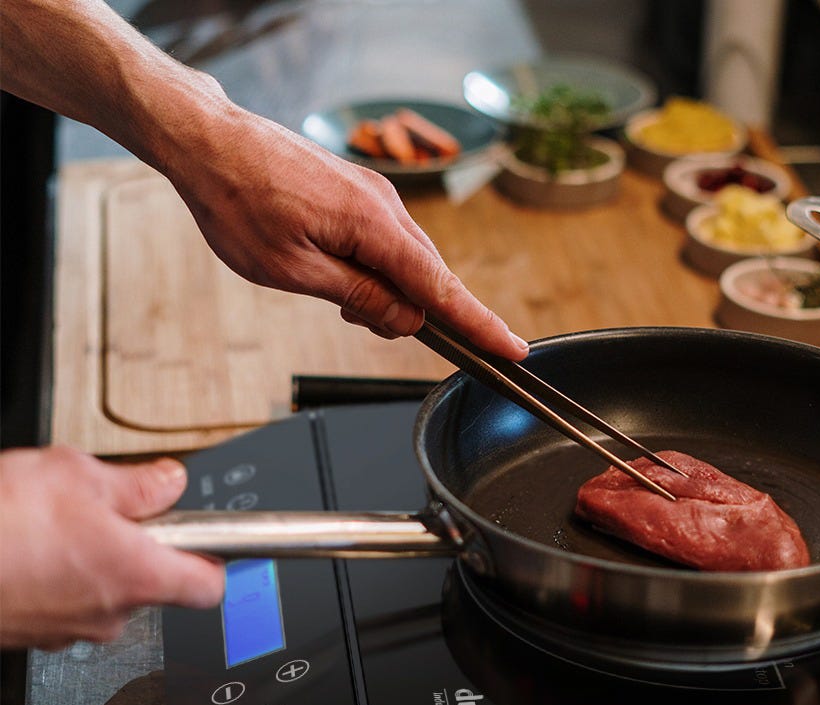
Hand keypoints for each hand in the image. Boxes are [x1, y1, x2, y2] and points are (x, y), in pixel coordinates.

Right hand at [0, 447, 223, 650]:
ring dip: (89, 564)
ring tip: (52, 529)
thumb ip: (136, 484)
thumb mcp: (75, 475)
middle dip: (135, 548)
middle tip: (106, 515)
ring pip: (102, 594)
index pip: (209, 585)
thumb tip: (169, 483)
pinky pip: (61, 605)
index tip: (206, 539)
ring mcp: (69, 630)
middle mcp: (111, 613)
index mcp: (138, 573)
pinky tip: (25, 551)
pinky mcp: (32, 636)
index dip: (212, 559)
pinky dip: (53, 581)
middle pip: (152, 585)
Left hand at [165, 105, 529, 358]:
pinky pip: (387, 242)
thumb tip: (406, 319)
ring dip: (385, 291)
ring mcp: (375, 195)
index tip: (512, 349)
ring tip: (335, 294)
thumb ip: (359, 296)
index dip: (480, 324)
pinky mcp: (360, 192)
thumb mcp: (294, 271)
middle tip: (357, 319)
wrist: (208, 142)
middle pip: (428, 277)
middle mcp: (385, 205)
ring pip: (407, 262)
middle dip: (409, 312)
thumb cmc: (238, 203)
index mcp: (373, 225)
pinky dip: (375, 268)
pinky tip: (340, 272)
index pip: (442, 288)